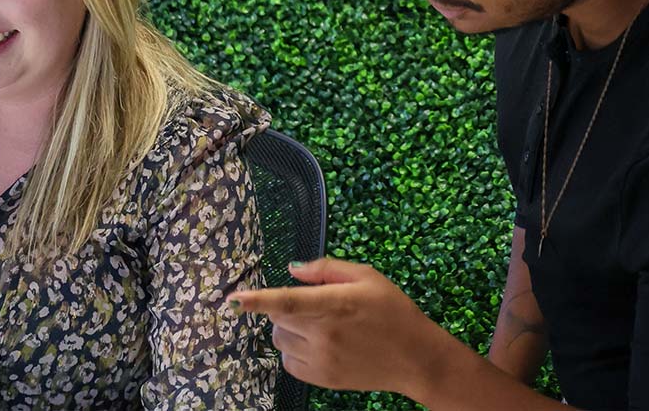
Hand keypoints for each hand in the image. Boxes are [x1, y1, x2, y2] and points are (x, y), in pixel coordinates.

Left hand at [228, 257, 439, 395]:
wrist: (415, 357)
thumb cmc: (392, 310)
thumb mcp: (366, 276)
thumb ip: (326, 269)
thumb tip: (292, 269)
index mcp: (335, 304)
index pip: (288, 302)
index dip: (258, 301)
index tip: (233, 300)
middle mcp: (325, 334)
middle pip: (278, 320)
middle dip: (285, 308)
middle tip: (314, 304)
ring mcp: (322, 360)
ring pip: (280, 340)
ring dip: (289, 329)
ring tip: (318, 324)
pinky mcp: (323, 379)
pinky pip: (289, 362)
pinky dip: (294, 350)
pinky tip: (318, 343)